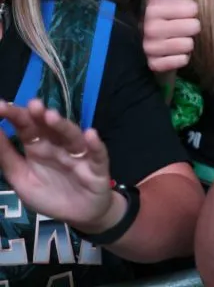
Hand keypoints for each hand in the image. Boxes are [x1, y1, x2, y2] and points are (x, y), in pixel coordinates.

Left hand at [0, 99, 120, 232]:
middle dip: (40, 116)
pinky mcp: (97, 167)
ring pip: (72, 137)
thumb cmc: (50, 196)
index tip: (0, 107)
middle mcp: (58, 146)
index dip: (15, 116)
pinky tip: (90, 135)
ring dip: (63, 126)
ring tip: (51, 116)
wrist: (80, 215)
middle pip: (49, 128)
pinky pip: (97, 154)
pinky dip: (95, 145)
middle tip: (31, 105)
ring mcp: (78, 155)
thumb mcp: (22, 179)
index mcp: (38, 148)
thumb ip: (6, 158)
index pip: (26, 127)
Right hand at [142, 0, 200, 73]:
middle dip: (191, 27)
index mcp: (154, 8)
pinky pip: (181, 61)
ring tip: (176, 38)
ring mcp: (150, 48)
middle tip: (179, 26)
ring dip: (187, 42)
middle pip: (194, 27)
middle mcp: (150, 28)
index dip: (191, 10)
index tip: (180, 10)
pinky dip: (181, 58)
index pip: (193, 9)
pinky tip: (172, 52)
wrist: (149, 40)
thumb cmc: (163, 12)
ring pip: (189, 45)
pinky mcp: (154, 64)